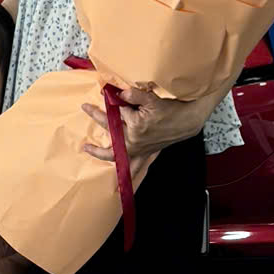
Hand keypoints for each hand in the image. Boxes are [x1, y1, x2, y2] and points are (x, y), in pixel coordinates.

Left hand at [81, 83, 204, 168]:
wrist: (187, 121)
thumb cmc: (171, 110)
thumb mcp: (152, 99)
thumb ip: (134, 95)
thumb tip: (119, 93)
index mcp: (135, 126)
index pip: (117, 111)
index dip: (111, 100)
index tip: (104, 91)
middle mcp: (135, 140)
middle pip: (110, 130)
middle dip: (97, 117)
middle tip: (86, 107)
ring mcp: (139, 149)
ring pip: (116, 155)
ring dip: (100, 152)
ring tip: (88, 148)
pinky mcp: (146, 154)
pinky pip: (134, 168)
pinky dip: (126, 174)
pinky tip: (119, 182)